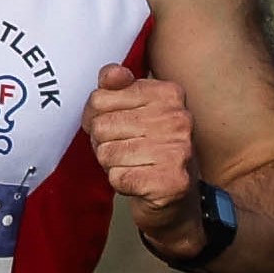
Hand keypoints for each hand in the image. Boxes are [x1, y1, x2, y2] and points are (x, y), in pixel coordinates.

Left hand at [88, 64, 204, 255]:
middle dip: (104, 143)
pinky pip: (117, 177)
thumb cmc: (150, 149)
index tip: (116, 127)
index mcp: (168, 93)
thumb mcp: (133, 109)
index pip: (99, 98)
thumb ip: (116, 87)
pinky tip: (139, 181)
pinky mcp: (171, 182)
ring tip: (134, 165)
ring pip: (107, 153)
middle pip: (100, 126)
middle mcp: (178, 119)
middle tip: (126, 150)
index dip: (95, 117)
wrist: (177, 199)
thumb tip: (111, 73)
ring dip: (112, 164)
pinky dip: (120, 182)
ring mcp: (178, 151)